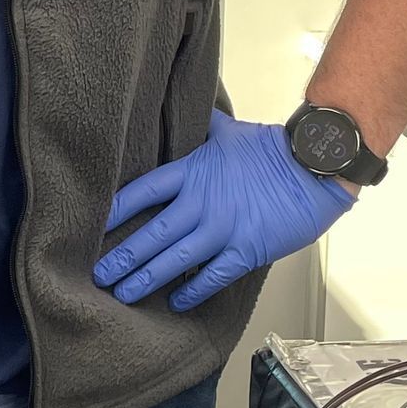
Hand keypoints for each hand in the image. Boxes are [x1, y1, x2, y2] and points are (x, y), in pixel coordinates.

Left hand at [94, 109, 354, 311]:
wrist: (313, 170)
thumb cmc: (272, 148)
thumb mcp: (228, 131)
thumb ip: (201, 126)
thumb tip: (186, 106)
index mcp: (192, 172)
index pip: (143, 192)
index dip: (117, 210)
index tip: (94, 225)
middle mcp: (201, 204)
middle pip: (152, 233)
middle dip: (123, 256)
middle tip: (97, 275)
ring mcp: (222, 230)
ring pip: (175, 260)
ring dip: (147, 279)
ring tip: (123, 295)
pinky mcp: (246, 251)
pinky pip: (212, 277)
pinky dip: (193, 291)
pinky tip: (175, 302)